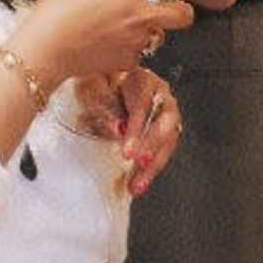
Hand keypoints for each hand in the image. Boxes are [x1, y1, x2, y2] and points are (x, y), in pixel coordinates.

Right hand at [12, 0, 203, 86]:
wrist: (46, 52)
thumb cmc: (54, 15)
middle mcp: (138, 15)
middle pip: (183, 15)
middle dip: (184, 12)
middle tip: (176, 9)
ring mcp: (135, 41)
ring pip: (159, 36)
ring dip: (151, 32)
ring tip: (128, 29)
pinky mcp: (127, 61)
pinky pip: (138, 55)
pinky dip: (130, 51)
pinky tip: (111, 46)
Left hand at [80, 67, 182, 195]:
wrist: (100, 86)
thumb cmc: (98, 85)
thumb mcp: (93, 88)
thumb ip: (105, 105)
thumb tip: (119, 128)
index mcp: (143, 80)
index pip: (144, 104)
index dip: (137, 129)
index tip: (128, 150)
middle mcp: (160, 95)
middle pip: (166, 121)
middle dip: (153, 146)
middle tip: (140, 162)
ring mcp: (164, 113)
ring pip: (169, 140)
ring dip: (154, 164)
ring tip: (138, 183)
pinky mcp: (162, 132)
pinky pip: (163, 151)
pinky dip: (152, 169)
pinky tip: (140, 182)